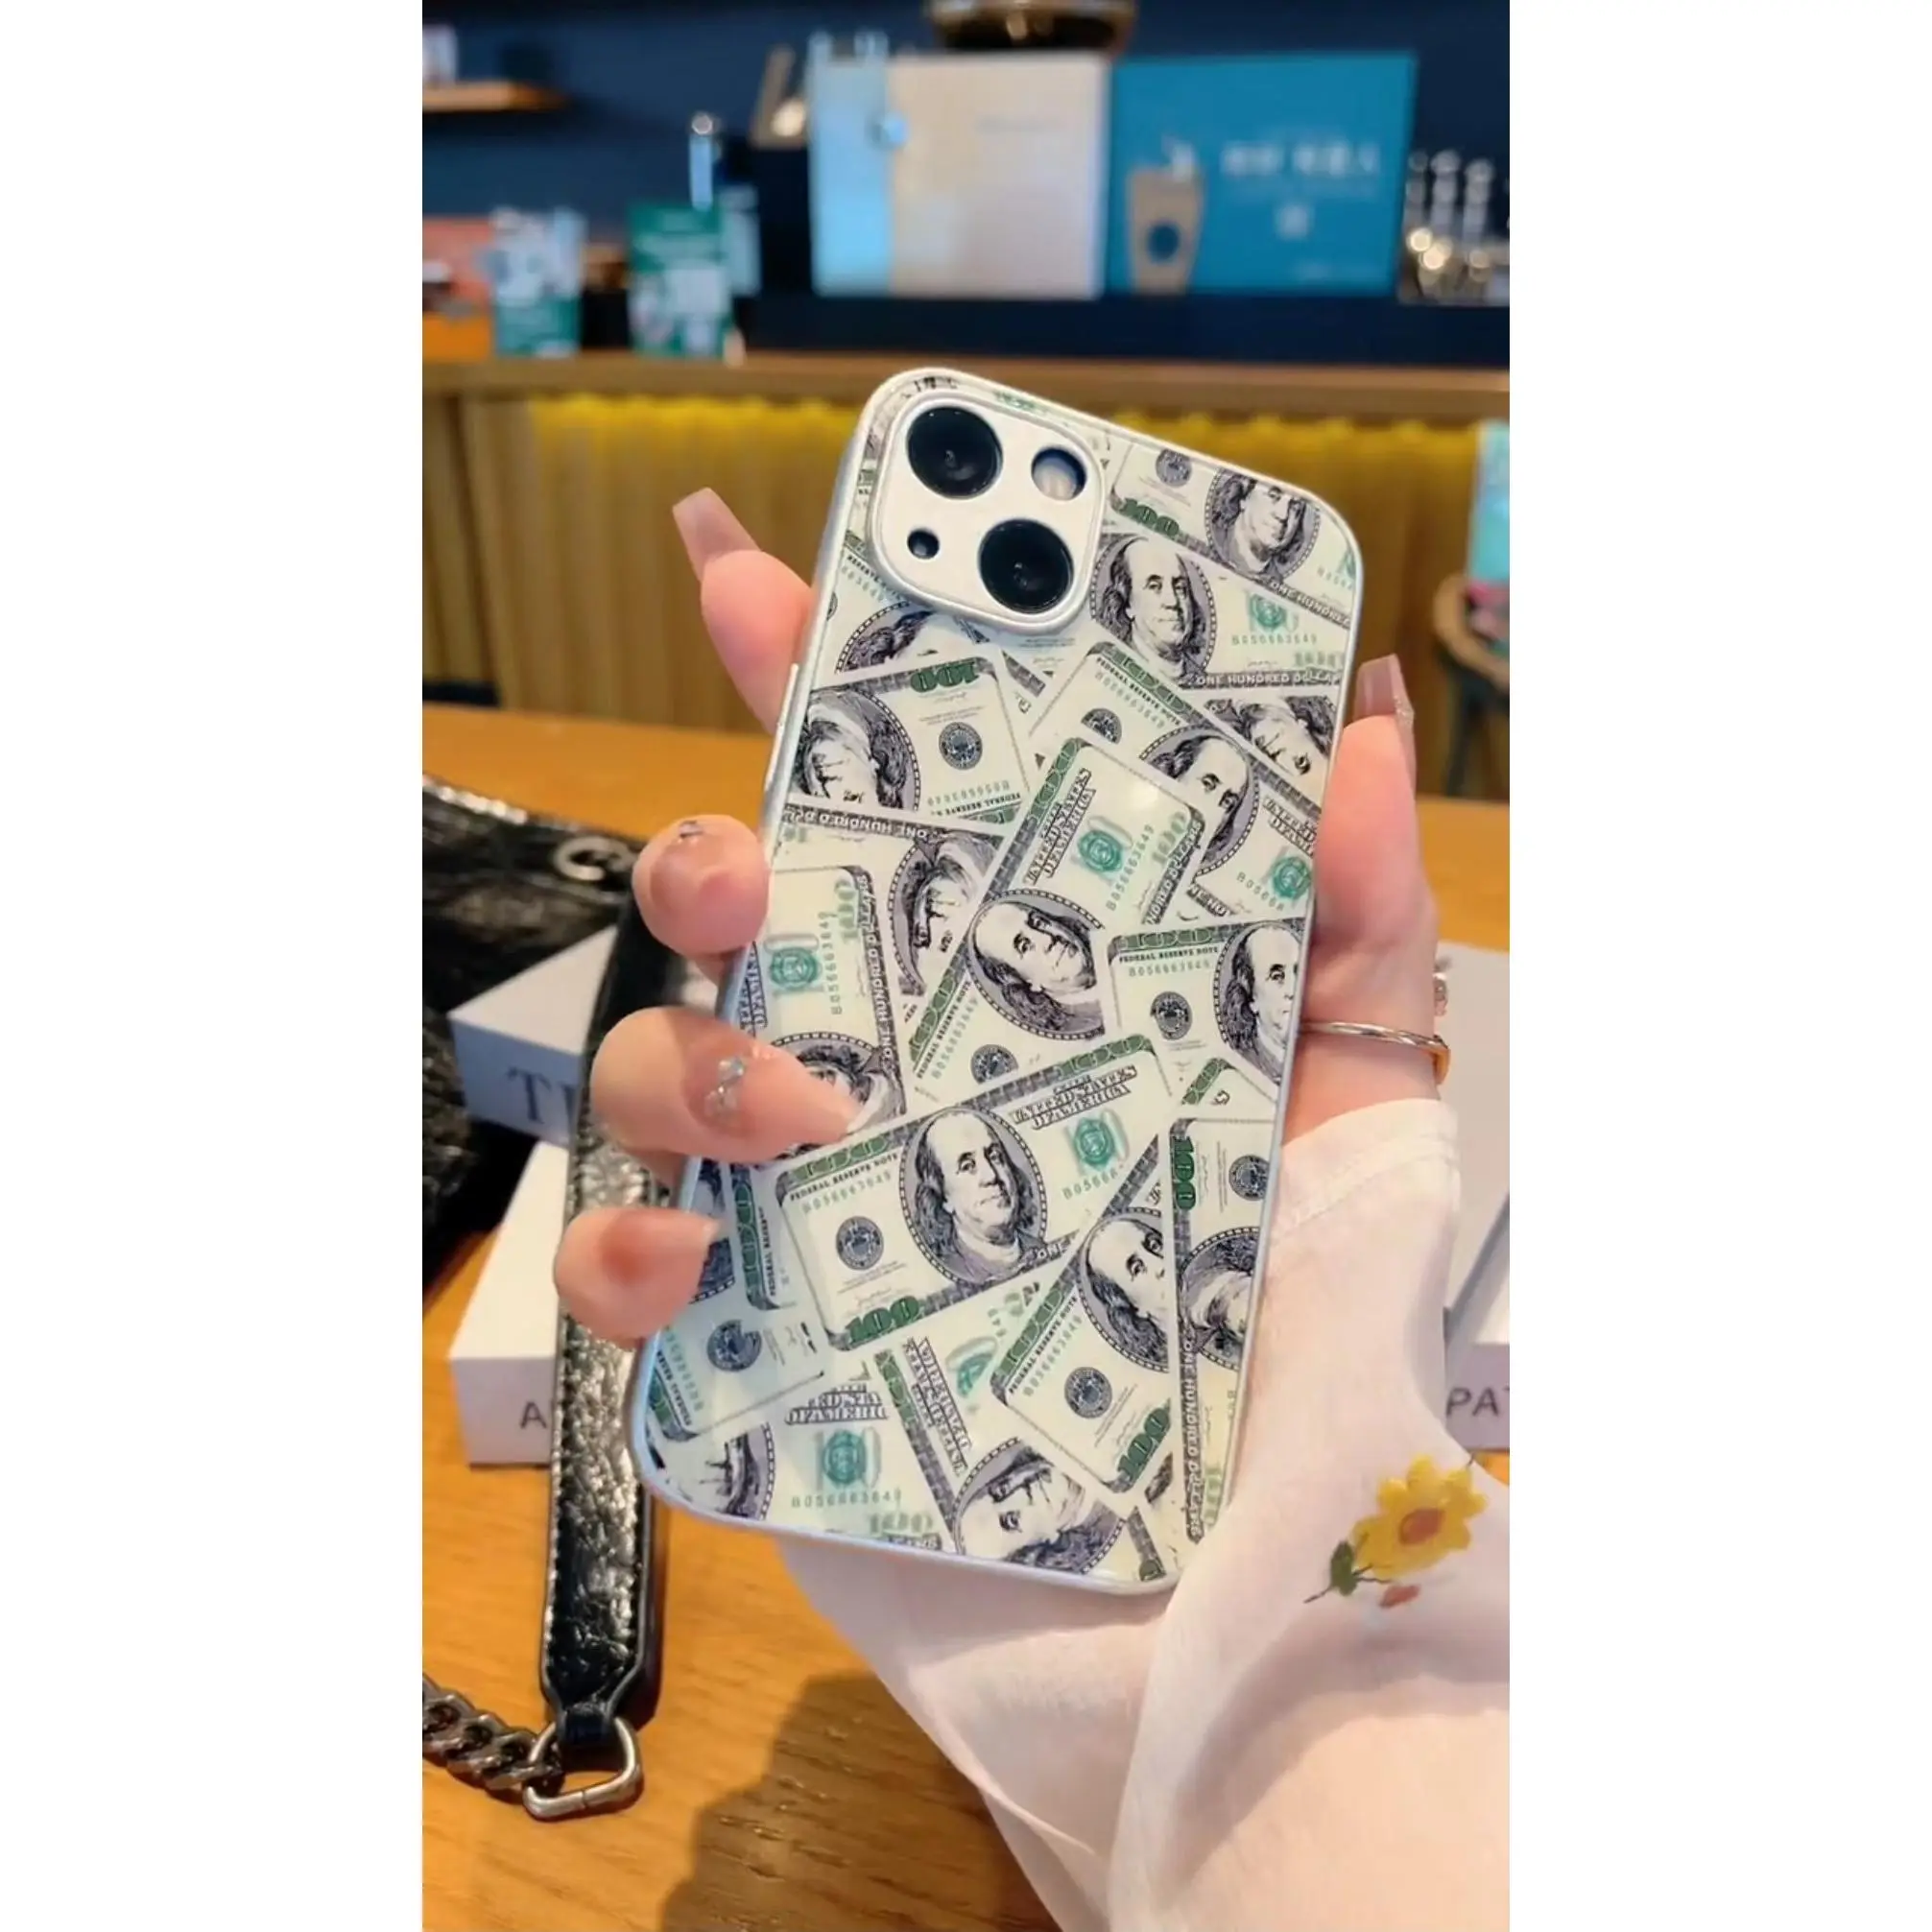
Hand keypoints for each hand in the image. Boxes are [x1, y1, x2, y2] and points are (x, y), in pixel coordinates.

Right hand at [554, 490, 1439, 1343]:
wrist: (1242, 1500)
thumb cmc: (1275, 1267)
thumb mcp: (1344, 1066)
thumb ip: (1351, 908)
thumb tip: (1354, 742)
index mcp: (998, 963)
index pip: (880, 793)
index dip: (803, 675)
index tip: (747, 577)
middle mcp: (880, 1052)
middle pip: (728, 909)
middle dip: (704, 855)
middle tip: (753, 869)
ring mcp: (808, 1183)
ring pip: (658, 1068)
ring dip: (694, 1060)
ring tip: (813, 1110)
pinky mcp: (762, 1330)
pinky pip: (629, 1273)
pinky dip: (629, 1255)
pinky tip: (698, 1256)